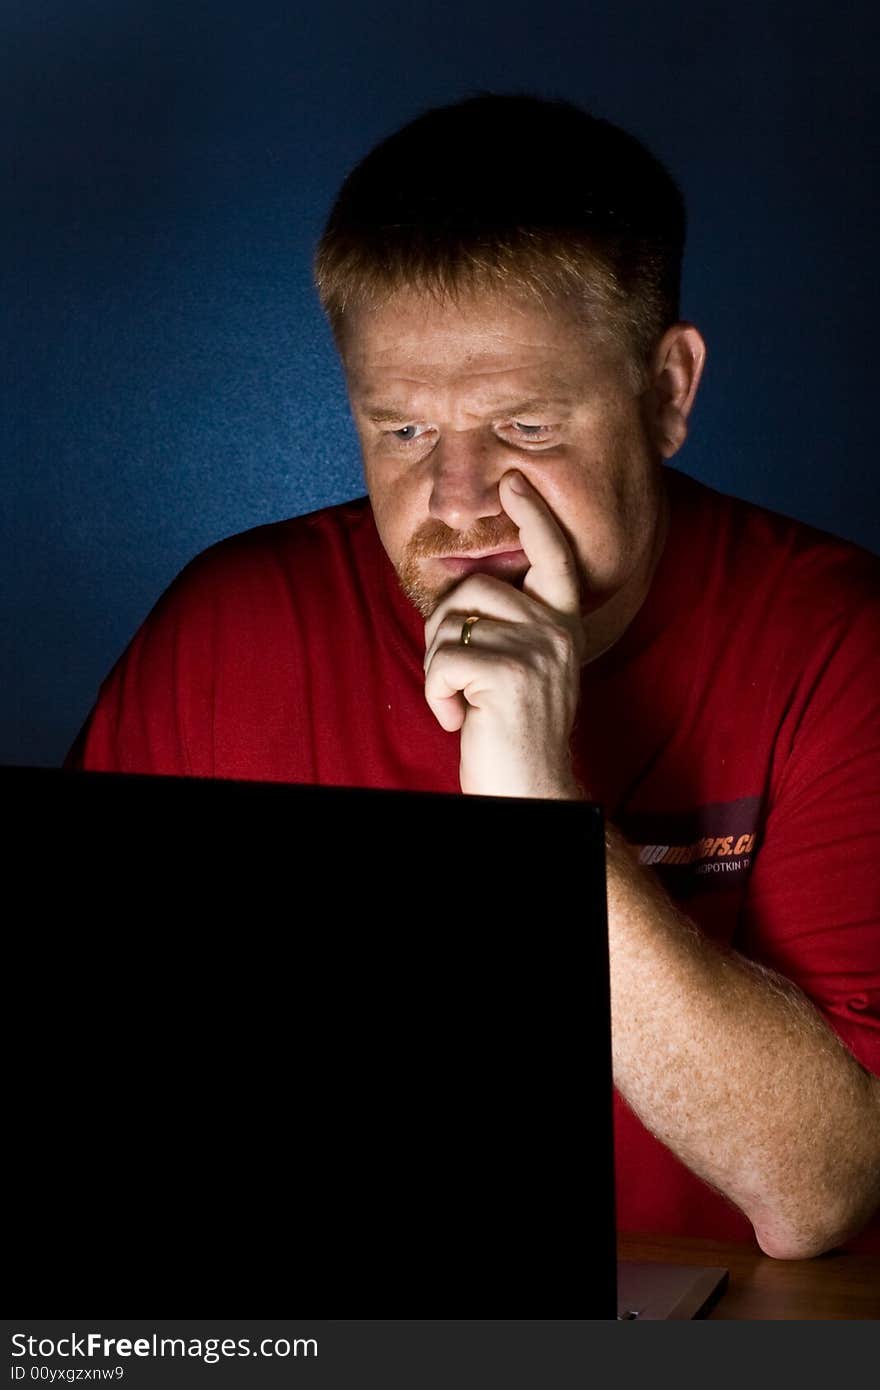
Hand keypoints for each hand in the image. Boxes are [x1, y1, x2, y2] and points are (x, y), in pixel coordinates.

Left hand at [422, 470, 585, 797]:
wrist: (531, 791)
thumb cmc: (513, 733)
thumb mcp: (523, 668)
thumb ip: (510, 626)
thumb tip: (467, 586)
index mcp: (564, 625)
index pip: (554, 557)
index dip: (535, 516)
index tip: (514, 481)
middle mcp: (558, 631)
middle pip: (473, 589)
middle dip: (442, 631)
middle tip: (454, 680)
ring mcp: (538, 650)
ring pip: (450, 622)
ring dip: (436, 665)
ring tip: (460, 701)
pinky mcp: (508, 675)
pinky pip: (441, 660)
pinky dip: (434, 694)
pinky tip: (459, 720)